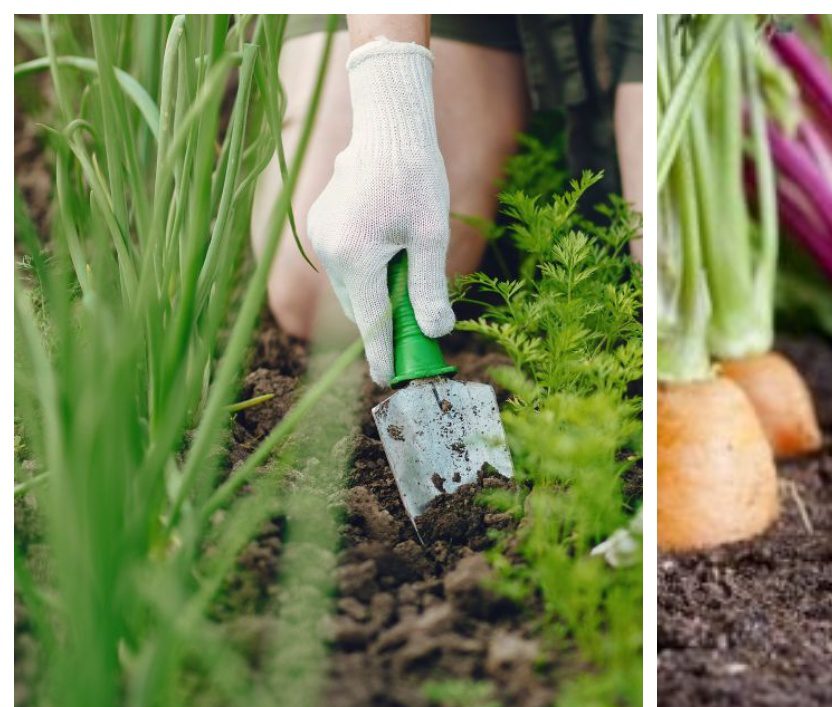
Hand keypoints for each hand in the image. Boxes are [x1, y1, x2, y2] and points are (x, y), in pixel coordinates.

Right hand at [308, 39, 452, 384]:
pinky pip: (344, 263)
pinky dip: (366, 271)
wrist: (388, 127)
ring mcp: (320, 236)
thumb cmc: (416, 177)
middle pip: (360, 307)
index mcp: (356, 257)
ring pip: (351, 286)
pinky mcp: (319, 223)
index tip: (388, 380)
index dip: (382, 354)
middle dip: (385, 322)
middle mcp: (329, 250)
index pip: (371, 322)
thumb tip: (436, 332)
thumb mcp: (431, 236)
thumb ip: (430, 288)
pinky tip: (390, 251)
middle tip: (417, 333)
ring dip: (376, 294)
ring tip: (408, 279)